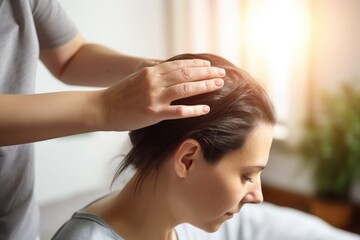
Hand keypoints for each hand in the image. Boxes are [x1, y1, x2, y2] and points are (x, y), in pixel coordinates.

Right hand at [98, 59, 224, 130]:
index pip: (179, 65)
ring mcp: (154, 97)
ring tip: (219, 85)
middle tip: (221, 73)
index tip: (209, 64)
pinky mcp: (153, 114)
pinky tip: (206, 109)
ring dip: (205, 86)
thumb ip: (154, 76)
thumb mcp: (137, 79)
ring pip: (186, 89)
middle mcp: (154, 82)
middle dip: (206, 73)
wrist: (101, 108)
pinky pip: (178, 111)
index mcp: (151, 72)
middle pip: (186, 74)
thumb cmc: (119, 95)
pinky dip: (194, 110)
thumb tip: (172, 75)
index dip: (197, 64)